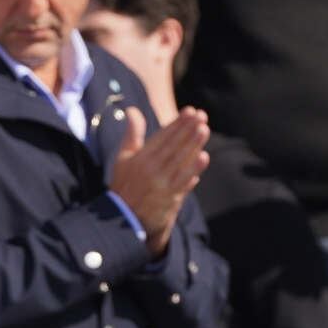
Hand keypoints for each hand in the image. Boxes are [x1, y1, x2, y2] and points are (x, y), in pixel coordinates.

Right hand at [109, 107, 210, 257]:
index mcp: (140, 159)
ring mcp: (161, 185)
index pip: (162, 137)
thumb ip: (131, 134)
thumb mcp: (123, 158)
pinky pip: (183, 182)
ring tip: (204, 130)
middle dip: (187, 130)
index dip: (177, 123)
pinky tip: (203, 158)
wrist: (124, 218)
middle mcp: (150, 170)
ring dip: (193, 145)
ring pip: (180, 162)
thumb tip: (132, 109)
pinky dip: (193, 170)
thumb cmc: (125, 184)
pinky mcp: (169, 198)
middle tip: (202, 116)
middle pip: (173, 146)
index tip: (190, 111)